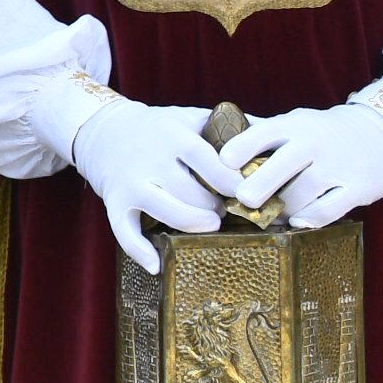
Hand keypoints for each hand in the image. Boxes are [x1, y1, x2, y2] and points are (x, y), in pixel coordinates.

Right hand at [70, 99, 245, 272]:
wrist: (105, 130)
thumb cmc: (161, 128)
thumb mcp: (191, 117)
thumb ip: (230, 128)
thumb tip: (277, 141)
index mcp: (174, 134)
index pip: (212, 163)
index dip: (235, 183)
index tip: (252, 195)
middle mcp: (151, 157)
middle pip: (194, 193)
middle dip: (216, 207)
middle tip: (227, 210)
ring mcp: (131, 181)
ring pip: (168, 213)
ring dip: (194, 224)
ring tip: (209, 223)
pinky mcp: (115, 201)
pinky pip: (125, 232)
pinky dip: (140, 251)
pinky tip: (157, 265)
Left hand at [219, 102, 382, 226]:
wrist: (381, 134)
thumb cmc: (321, 133)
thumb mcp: (294, 123)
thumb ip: (262, 136)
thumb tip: (213, 145)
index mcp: (293, 125)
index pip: (261, 133)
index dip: (240, 148)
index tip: (222, 164)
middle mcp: (314, 143)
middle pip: (282, 165)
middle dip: (258, 185)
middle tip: (242, 200)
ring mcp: (338, 166)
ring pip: (302, 193)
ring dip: (281, 210)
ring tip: (269, 217)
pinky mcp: (358, 188)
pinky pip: (328, 210)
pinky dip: (309, 219)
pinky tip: (296, 222)